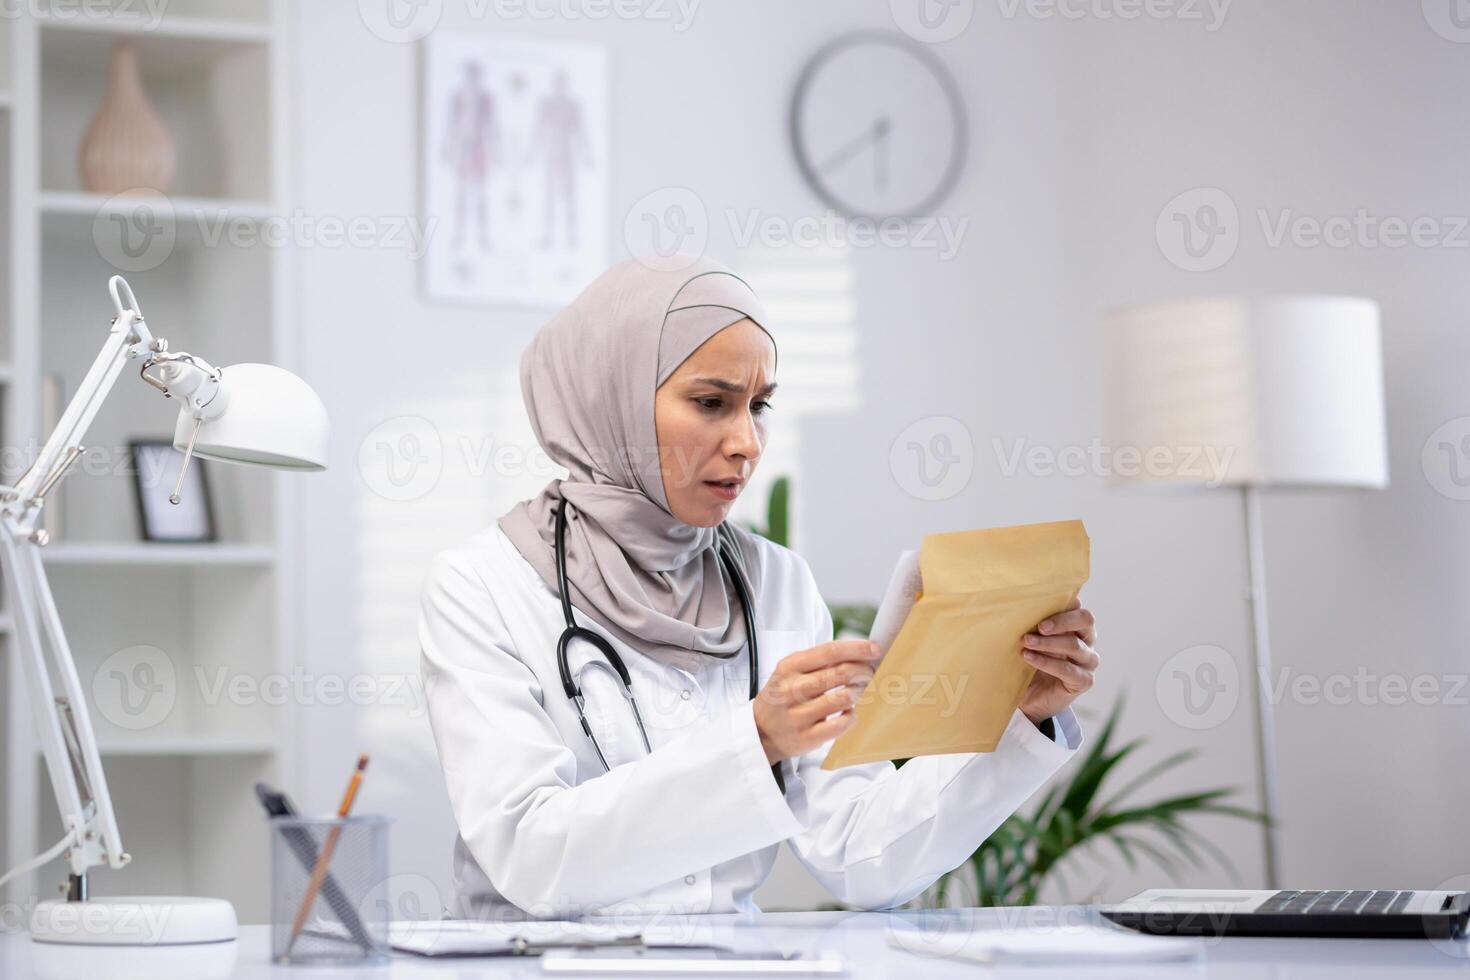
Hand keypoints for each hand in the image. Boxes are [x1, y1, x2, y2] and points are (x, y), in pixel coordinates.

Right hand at [753, 640, 883, 763]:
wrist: (760, 732)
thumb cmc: (783, 696)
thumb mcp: (791, 672)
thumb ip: (820, 662)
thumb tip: (860, 652)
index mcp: (789, 667)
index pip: (829, 652)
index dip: (857, 649)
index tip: (875, 649)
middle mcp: (791, 689)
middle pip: (840, 673)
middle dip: (863, 671)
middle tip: (870, 672)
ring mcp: (798, 715)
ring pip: (844, 698)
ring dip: (858, 692)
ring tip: (858, 691)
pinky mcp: (807, 737)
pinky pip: (842, 724)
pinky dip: (851, 715)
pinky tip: (848, 712)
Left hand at [1018, 597, 1098, 726]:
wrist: (1030, 698)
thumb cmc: (1028, 660)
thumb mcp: (1028, 639)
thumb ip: (1029, 623)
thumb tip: (1010, 602)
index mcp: (1075, 624)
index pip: (1077, 605)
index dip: (1064, 601)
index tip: (1041, 600)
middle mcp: (1086, 639)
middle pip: (1085, 620)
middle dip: (1061, 620)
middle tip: (1039, 626)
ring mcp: (1088, 661)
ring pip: (1074, 645)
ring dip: (1048, 642)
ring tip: (1026, 642)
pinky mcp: (1084, 681)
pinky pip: (1068, 669)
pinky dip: (1047, 662)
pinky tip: (1029, 657)